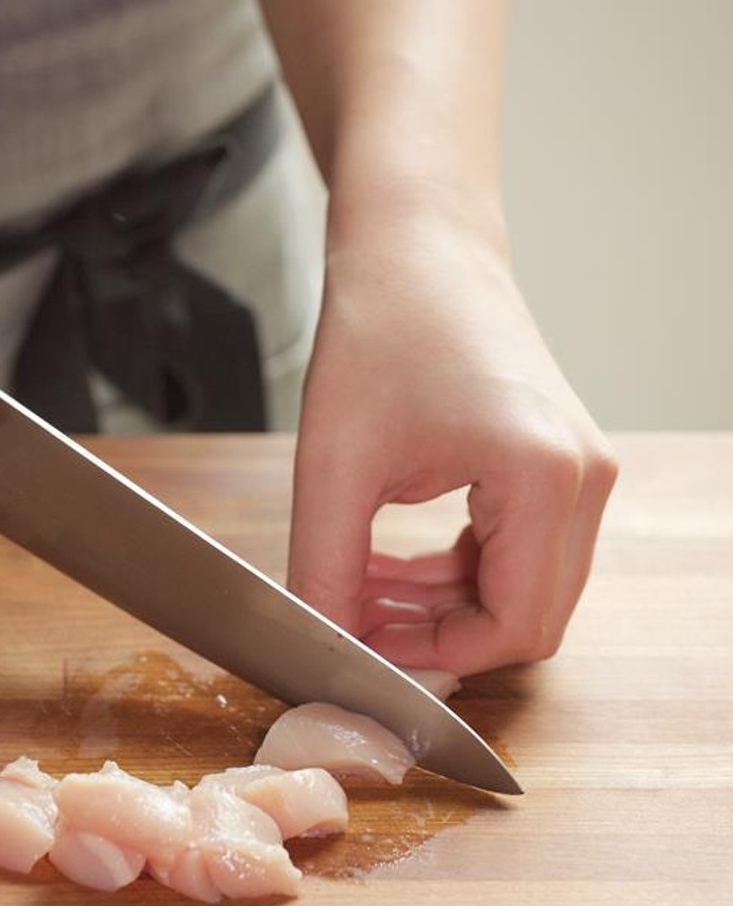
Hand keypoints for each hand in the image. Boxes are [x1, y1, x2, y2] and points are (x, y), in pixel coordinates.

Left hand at [287, 195, 617, 675]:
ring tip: (358, 591)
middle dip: (439, 636)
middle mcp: (583, 479)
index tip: (365, 651)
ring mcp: (578, 469)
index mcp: (546, 478)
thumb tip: (321, 645)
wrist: (415, 246)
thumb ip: (327, 569)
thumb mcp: (335, 466)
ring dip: (442, 605)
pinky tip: (385, 564)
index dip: (437, 658)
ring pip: (523, 588)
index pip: (516, 626)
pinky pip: (516, 550)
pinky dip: (455, 571)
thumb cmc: (381, 329)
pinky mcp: (554, 462)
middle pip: (529, 617)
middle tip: (356, 626)